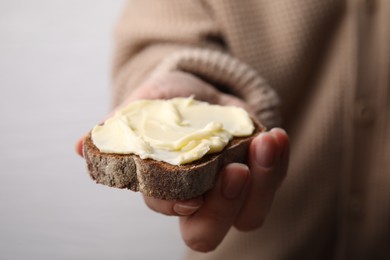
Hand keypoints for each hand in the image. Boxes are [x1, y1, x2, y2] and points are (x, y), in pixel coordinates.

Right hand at [75, 72, 288, 251]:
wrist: (200, 90)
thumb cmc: (164, 104)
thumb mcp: (140, 109)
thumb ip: (116, 129)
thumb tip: (80, 146)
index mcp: (165, 188)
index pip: (168, 209)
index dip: (176, 207)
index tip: (189, 195)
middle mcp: (199, 199)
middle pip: (208, 233)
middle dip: (223, 208)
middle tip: (235, 171)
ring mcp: (232, 190)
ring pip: (250, 213)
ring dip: (263, 181)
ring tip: (266, 141)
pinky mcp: (259, 174)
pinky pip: (273, 180)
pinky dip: (278, 161)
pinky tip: (275, 136)